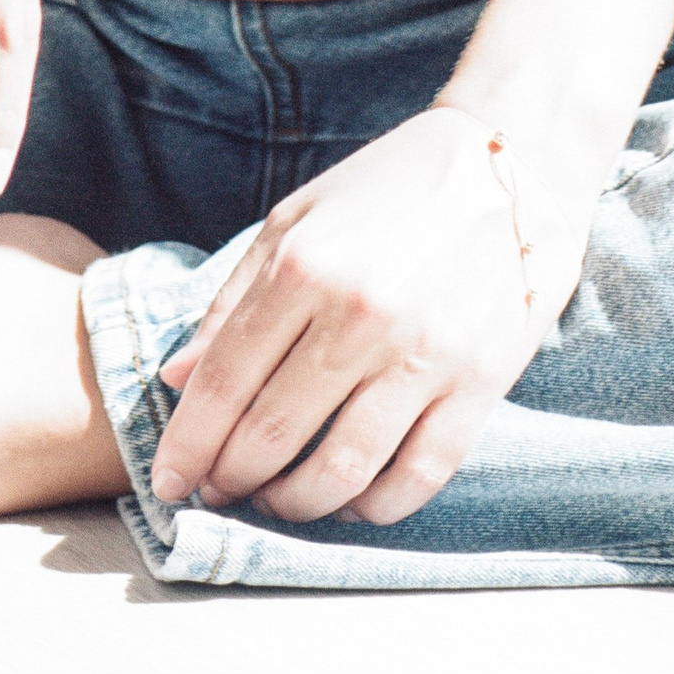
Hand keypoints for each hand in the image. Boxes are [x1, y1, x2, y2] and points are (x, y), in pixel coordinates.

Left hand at [146, 106, 581, 527]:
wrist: (507, 165)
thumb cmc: (387, 192)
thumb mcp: (297, 220)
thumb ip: (233, 301)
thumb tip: (176, 381)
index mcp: (306, 265)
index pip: (225, 383)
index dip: (187, 444)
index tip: (166, 482)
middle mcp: (361, 314)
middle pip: (272, 436)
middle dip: (230, 480)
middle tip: (218, 493)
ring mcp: (425, 354)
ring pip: (341, 472)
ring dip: (294, 505)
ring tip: (276, 500)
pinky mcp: (479, 384)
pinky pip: (416, 478)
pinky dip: (373, 508)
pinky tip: (350, 500)